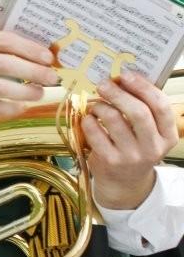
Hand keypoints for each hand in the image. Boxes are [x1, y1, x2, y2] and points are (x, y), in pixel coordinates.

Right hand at [0, 31, 58, 135]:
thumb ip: (1, 51)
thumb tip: (42, 56)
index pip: (4, 41)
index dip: (28, 48)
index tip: (48, 57)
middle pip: (4, 64)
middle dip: (32, 71)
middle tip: (52, 77)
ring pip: (0, 87)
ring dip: (25, 91)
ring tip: (40, 93)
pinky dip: (11, 108)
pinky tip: (22, 107)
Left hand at [82, 71, 177, 209]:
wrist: (123, 182)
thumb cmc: (134, 147)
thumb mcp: (148, 133)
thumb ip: (143, 109)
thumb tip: (123, 77)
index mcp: (167, 136)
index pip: (161, 107)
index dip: (143, 87)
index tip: (126, 75)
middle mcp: (152, 147)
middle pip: (138, 112)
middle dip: (118, 93)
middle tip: (104, 84)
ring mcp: (131, 156)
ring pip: (114, 119)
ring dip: (101, 106)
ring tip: (96, 104)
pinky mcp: (109, 160)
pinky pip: (95, 132)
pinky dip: (88, 120)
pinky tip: (89, 118)